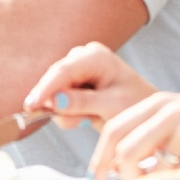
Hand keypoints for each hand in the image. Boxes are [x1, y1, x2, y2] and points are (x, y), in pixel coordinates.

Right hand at [24, 42, 157, 127]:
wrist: (147, 114)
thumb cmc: (137, 105)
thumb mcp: (113, 106)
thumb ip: (84, 102)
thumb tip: (55, 101)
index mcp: (95, 56)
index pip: (63, 71)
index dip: (45, 89)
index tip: (32, 106)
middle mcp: (82, 58)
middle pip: (55, 81)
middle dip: (59, 103)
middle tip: (76, 122)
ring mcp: (77, 70)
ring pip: (54, 92)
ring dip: (66, 111)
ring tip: (89, 119)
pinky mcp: (74, 84)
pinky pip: (58, 99)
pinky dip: (68, 112)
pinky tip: (86, 117)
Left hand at [90, 91, 179, 179]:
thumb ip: (154, 131)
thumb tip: (118, 161)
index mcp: (159, 102)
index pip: (114, 127)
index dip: (100, 155)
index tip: (95, 176)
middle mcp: (170, 111)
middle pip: (124, 149)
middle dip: (118, 175)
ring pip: (148, 166)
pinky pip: (176, 176)